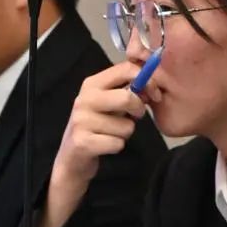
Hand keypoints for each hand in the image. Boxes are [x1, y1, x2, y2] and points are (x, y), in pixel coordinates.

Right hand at [39, 63, 146, 226]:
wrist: (72, 158)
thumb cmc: (96, 126)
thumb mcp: (109, 103)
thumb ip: (128, 89)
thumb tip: (152, 82)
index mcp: (92, 84)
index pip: (125, 69)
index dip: (147, 80)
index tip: (154, 94)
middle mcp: (84, 99)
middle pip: (127, 97)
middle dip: (138, 110)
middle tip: (136, 116)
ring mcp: (81, 121)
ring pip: (126, 125)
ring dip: (125, 132)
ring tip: (112, 133)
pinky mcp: (82, 142)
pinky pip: (117, 143)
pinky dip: (117, 146)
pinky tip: (105, 145)